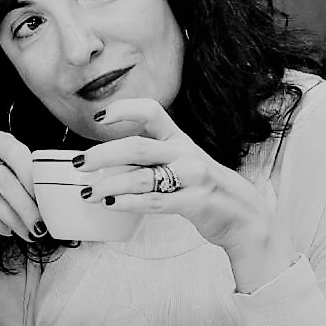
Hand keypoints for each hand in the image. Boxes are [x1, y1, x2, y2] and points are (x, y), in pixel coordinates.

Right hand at [0, 131, 46, 245]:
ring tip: (27, 231)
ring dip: (13, 219)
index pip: (16, 153)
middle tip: (38, 225)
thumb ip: (28, 179)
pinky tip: (7, 230)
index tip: (45, 198)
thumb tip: (51, 198)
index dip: (31, 177)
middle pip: (5, 180)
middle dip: (25, 206)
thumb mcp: (15, 178)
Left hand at [77, 99, 294, 288]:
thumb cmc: (207, 188)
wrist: (245, 216)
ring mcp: (191, 177)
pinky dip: (128, 203)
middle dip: (103, 154)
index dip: (124, 109)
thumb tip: (110, 164)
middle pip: (137, 147)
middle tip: (80, 163)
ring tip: (87, 192)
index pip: (152, 111)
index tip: (100, 116)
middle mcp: (185, 153)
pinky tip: (110, 205)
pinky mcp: (194, 202)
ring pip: (141, 177)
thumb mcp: (184, 163)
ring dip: (108, 185)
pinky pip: (154, 201)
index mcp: (181, 139)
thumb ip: (153, 159)